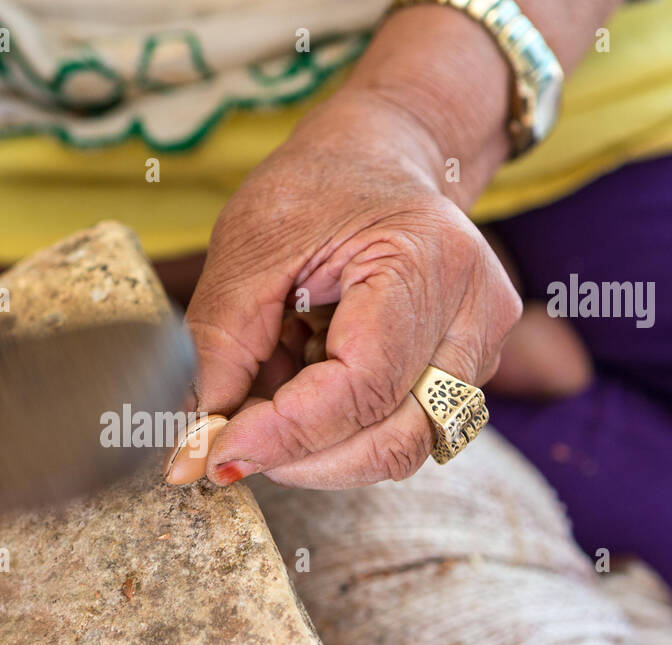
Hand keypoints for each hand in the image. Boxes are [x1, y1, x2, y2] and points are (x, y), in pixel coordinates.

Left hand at [186, 92, 520, 488]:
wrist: (381, 158)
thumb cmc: (318, 186)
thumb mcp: (249, 247)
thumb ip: (220, 346)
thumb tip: (193, 445)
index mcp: (429, 262)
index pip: (362, 386)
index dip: (284, 434)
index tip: (216, 454)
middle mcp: (475, 314)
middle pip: (392, 439)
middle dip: (299, 459)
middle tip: (226, 449)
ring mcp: (479, 349)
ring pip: (398, 449)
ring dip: (316, 450)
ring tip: (263, 404)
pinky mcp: (466, 372)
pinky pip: (399, 431)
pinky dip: (337, 431)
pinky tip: (300, 390)